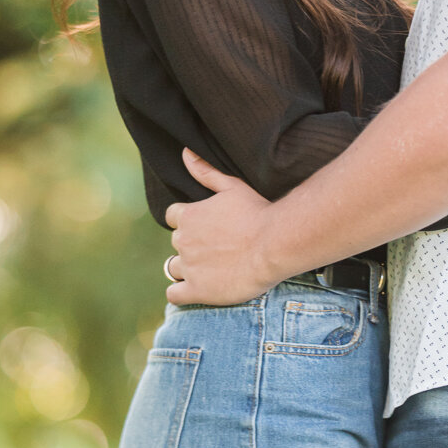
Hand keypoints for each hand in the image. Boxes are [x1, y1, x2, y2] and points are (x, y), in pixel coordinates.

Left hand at [163, 150, 275, 305]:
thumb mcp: (232, 186)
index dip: (188, 222)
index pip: (173, 217)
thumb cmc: (258, 212)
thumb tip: (184, 152)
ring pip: (173, 268)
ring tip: (212, 270)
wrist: (275, 244)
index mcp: (188, 215)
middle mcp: (183, 240)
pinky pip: (174, 294)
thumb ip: (205, 171)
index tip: (207, 227)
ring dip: (187, 269)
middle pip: (177, 243)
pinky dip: (181, 293)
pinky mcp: (197, 290)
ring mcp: (188, 266)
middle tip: (219, 248)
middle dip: (192, 245)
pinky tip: (199, 290)